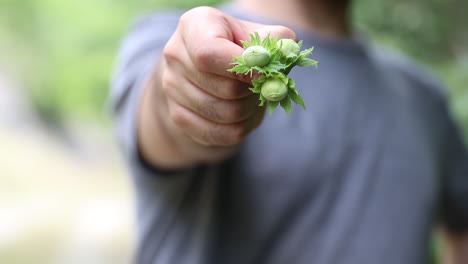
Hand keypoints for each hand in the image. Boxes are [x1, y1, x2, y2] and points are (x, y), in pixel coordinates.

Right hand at [139, 6, 295, 168]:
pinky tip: (243, 115)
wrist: (217, 68)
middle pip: (224, 88)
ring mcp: (172, 87)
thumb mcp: (263, 35)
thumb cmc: (243, 47)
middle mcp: (176, 54)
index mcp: (194, 24)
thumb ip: (276, 42)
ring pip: (225, 114)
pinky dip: (240, 128)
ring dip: (249, 110)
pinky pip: (219, 134)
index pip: (209, 53)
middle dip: (253, 92)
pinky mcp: (178, 115)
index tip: (264, 74)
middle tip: (260, 85)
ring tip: (252, 97)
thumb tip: (274, 61)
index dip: (242, 69)